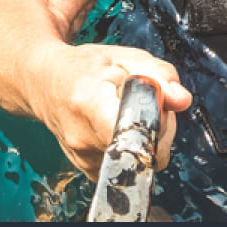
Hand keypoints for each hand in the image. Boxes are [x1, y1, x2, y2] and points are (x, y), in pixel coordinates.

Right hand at [37, 44, 191, 179]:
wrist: (44, 82)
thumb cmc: (84, 68)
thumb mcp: (124, 56)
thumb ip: (158, 73)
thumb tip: (182, 99)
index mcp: (89, 103)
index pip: (134, 132)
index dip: (158, 123)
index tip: (159, 106)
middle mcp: (82, 137)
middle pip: (145, 150)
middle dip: (161, 129)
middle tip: (150, 103)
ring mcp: (83, 158)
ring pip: (140, 162)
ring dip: (148, 140)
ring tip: (132, 114)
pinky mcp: (88, 170)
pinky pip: (128, 167)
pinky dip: (134, 149)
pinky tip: (122, 129)